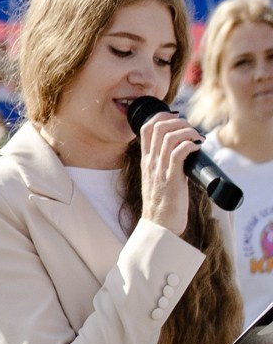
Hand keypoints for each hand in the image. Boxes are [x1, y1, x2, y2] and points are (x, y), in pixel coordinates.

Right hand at [137, 109, 201, 233]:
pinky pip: (179, 152)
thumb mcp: (159, 179)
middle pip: (157, 127)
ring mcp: (159, 170)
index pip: (145, 129)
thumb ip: (167, 164)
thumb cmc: (164, 205)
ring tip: (197, 138)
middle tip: (190, 129)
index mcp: (146, 161)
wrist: (160, 225)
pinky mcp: (172, 178)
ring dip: (187, 132)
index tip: (177, 120)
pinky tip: (198, 148)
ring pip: (169, 137)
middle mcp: (150, 162)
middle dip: (178, 121)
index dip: (162, 117)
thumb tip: (185, 151)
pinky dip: (190, 144)